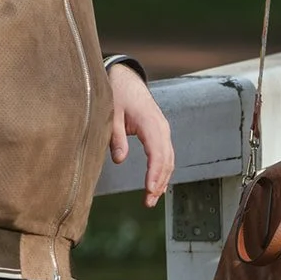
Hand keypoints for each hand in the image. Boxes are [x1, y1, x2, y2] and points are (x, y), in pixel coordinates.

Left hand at [108, 63, 174, 208]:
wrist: (126, 77)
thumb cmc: (118, 93)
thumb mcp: (112, 114)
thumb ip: (116, 137)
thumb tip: (119, 159)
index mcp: (150, 122)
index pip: (156, 153)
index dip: (154, 173)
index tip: (149, 190)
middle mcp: (161, 127)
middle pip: (166, 159)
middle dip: (159, 182)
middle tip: (148, 202)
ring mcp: (163, 129)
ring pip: (168, 159)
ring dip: (162, 179)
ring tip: (151, 198)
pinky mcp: (160, 132)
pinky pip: (166, 154)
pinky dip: (163, 170)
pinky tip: (156, 184)